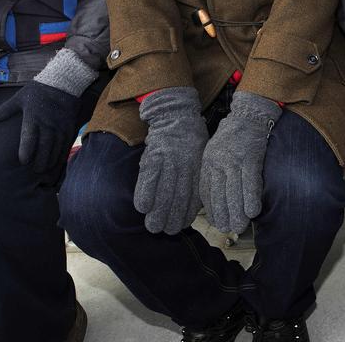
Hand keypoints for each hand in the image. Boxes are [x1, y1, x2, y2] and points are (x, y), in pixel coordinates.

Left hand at [0, 82, 79, 173]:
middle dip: (40, 161)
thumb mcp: (19, 98)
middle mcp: (48, 124)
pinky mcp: (69, 126)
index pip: (29, 138)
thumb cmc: (38, 90)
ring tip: (45, 169)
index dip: (26, 152)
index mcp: (33, 118)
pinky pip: (66, 143)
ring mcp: (60, 126)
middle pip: (44, 147)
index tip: (23, 161)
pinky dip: (62, 154)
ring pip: (56, 148)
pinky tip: (57, 161)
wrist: (63, 81)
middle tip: (35, 171)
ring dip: (51, 160)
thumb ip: (4, 111)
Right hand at [134, 87, 208, 234]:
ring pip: (163, 191)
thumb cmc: (191, 138)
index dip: (187, 213)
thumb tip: (197, 205)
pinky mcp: (153, 155)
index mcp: (198, 167)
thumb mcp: (201, 157)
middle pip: (178, 197)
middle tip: (165, 231)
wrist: (177, 113)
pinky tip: (143, 207)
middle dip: (171, 218)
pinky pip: (148, 178)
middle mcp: (184, 166)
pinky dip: (145, 193)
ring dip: (157, 212)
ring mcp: (168, 161)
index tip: (182, 225)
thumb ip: (197, 178)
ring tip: (153, 226)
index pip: (194, 195)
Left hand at [200, 91, 281, 234]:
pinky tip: (253, 211)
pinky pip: (251, 181)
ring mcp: (235, 159)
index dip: (211, 209)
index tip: (216, 222)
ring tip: (240, 226)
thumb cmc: (231, 136)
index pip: (206, 190)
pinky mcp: (251, 157)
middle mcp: (218, 161)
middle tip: (228, 229)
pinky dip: (251, 198)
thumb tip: (213, 200)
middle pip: (219, 193)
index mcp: (208, 161)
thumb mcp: (213, 152)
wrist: (248, 115)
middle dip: (224, 214)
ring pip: (235, 191)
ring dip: (238, 211)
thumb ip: (212, 172)